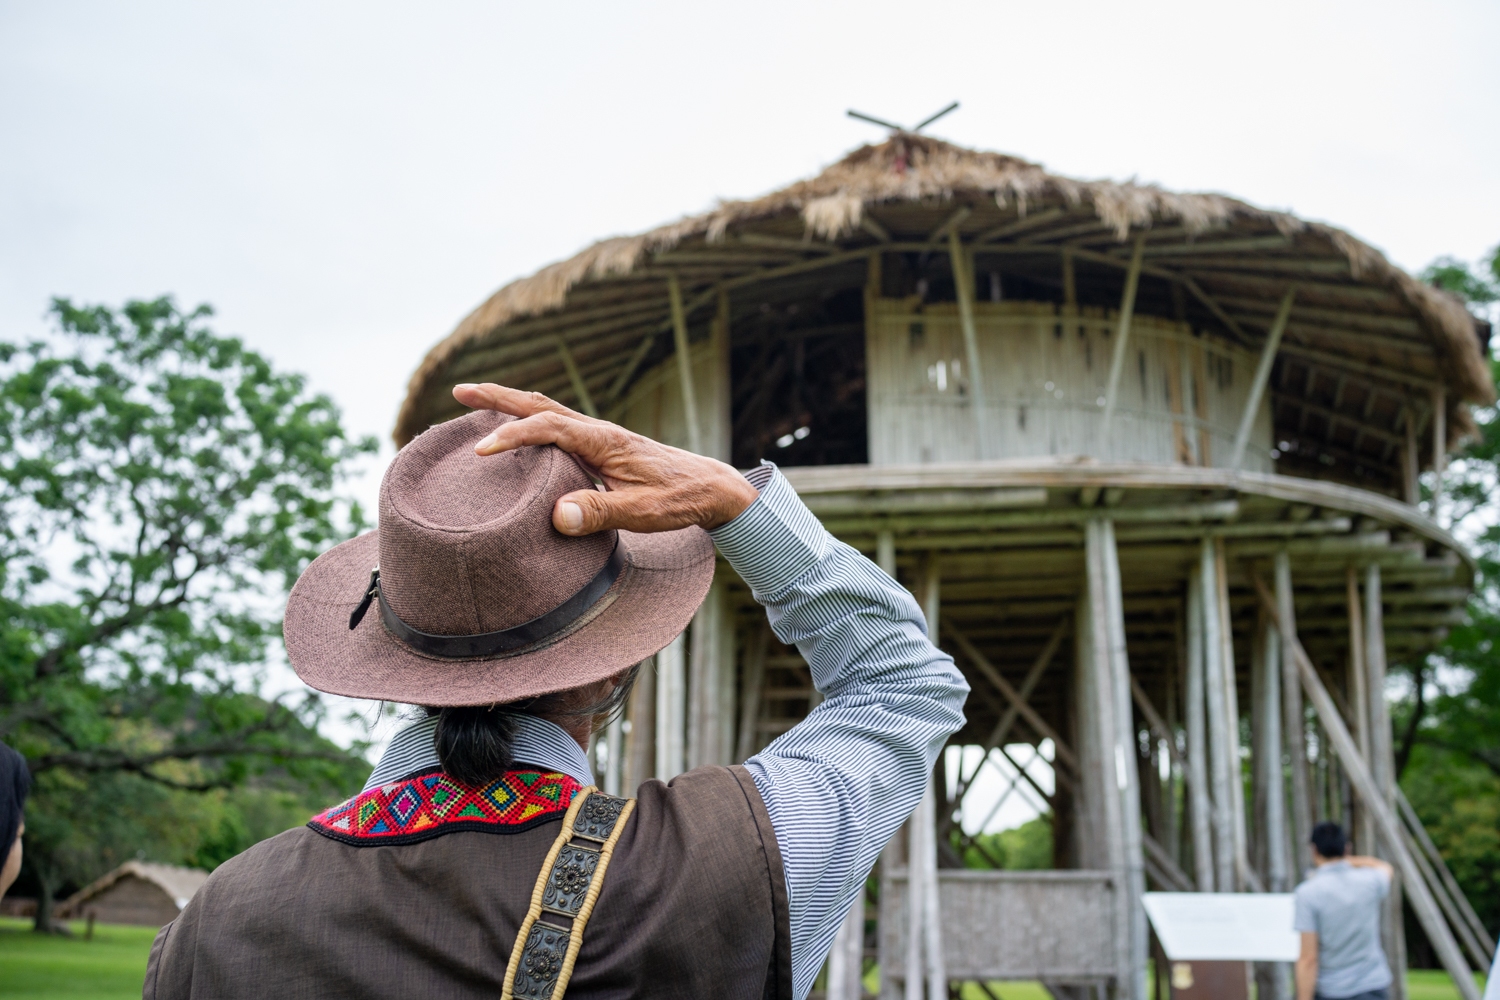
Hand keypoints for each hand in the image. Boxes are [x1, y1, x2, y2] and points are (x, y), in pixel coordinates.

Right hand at [452, 384, 759, 535]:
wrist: (711, 486)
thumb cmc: (679, 500)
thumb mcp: (642, 513)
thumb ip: (602, 513)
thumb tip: (558, 516)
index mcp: (603, 441)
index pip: (548, 428)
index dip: (512, 436)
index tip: (480, 450)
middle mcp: (598, 431)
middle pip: (540, 405)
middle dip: (498, 397)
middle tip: (459, 391)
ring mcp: (600, 437)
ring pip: (548, 411)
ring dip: (512, 405)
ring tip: (476, 402)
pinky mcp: (603, 447)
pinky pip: (558, 426)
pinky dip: (531, 420)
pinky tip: (521, 433)